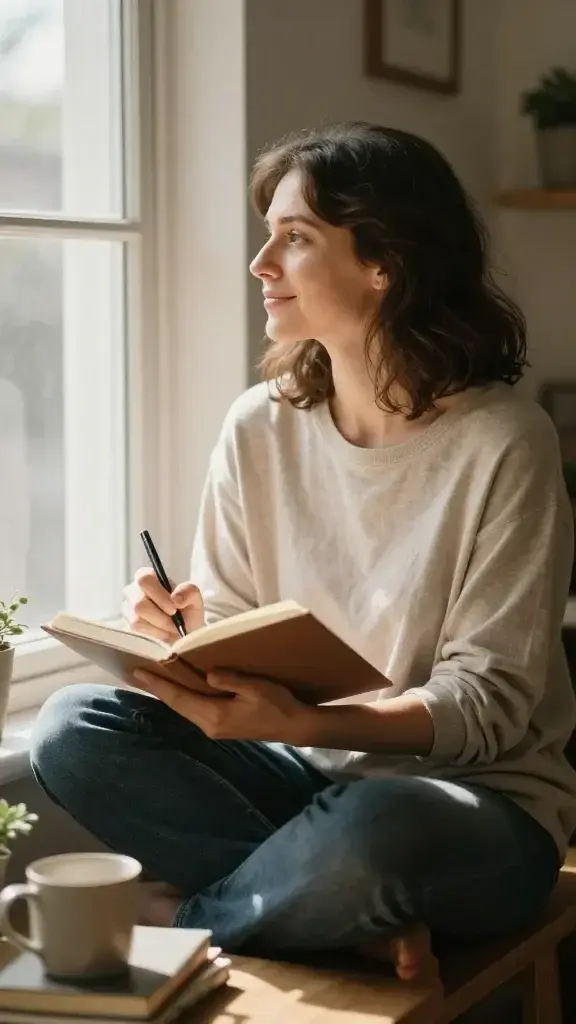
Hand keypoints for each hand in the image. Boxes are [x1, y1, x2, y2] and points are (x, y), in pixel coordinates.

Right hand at [122, 568, 204, 642]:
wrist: (185, 631)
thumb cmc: (187, 610)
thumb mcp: (195, 598)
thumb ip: (189, 592)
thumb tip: (175, 598)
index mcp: (149, 577)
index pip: (144, 578)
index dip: (158, 594)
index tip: (174, 607)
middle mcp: (134, 590)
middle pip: (139, 603)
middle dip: (161, 616)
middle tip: (176, 621)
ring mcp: (128, 607)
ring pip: (137, 618)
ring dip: (160, 625)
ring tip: (172, 626)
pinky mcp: (128, 624)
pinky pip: (137, 629)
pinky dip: (155, 632)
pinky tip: (163, 631)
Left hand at [132, 668, 310, 742]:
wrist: (293, 727)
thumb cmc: (278, 704)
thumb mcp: (256, 687)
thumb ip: (230, 679)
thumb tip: (207, 674)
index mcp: (216, 715)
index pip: (179, 698)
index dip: (158, 684)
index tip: (139, 672)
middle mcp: (210, 726)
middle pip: (177, 705)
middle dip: (158, 688)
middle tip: (139, 672)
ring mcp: (214, 729)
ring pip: (184, 709)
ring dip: (169, 694)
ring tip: (154, 679)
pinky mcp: (220, 728)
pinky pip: (193, 711)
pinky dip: (182, 700)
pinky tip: (178, 691)